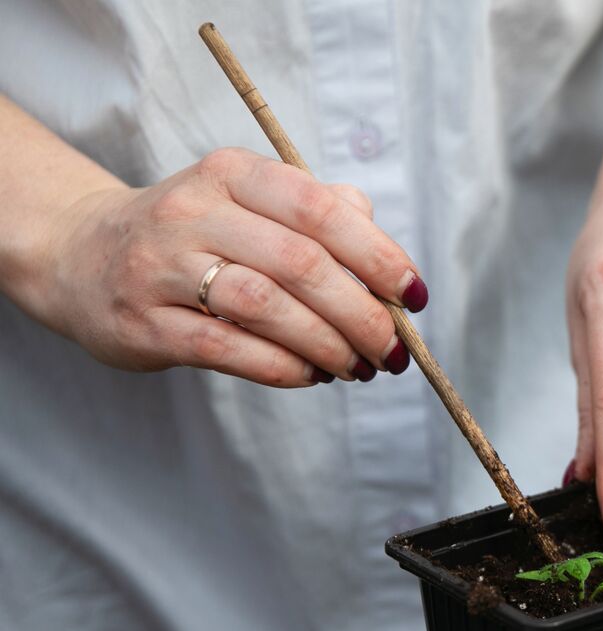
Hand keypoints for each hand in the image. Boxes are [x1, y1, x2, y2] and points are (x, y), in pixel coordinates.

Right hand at [34, 147, 428, 385]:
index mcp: (231, 173)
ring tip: (358, 367)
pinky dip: (283, 367)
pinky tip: (311, 374)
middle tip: (393, 350)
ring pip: (267, 307)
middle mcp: (193, 212)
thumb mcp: (250, 203)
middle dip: (362, 314)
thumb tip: (386, 252)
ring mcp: (162, 267)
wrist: (79, 255)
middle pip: (300, 263)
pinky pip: (229, 349)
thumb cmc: (195, 234)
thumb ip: (321, 214)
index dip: (379, 256)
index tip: (414, 295)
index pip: (320, 210)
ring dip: (328, 345)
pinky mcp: (145, 322)